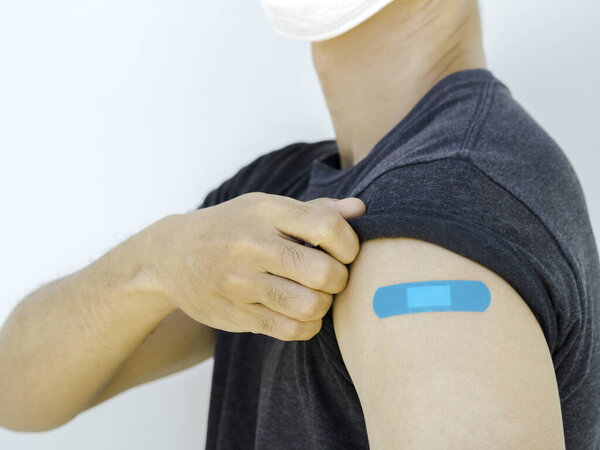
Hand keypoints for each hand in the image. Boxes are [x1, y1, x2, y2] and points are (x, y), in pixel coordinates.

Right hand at [138, 192, 365, 340]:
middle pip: (324, 272)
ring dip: (324, 304)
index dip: (349, 244)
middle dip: (340, 278)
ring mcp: (242, 283)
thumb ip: (316, 210)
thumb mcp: (266, 207)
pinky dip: (308, 325)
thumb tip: (361, 210)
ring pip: (310, 306)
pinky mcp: (237, 314)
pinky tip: (303, 313)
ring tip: (316, 294)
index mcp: (265, 212)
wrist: (171, 255)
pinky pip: (290, 330)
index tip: (344, 251)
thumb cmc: (232, 226)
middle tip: (332, 276)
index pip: (327, 228)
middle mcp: (252, 246)